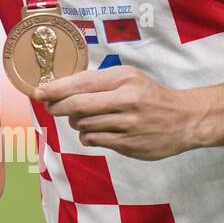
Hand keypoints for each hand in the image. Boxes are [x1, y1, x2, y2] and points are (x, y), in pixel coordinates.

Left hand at [34, 64, 205, 159]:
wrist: (186, 119)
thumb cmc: (150, 95)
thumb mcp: (128, 78)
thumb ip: (98, 81)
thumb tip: (60, 87)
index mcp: (124, 80)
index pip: (80, 84)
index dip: (55, 89)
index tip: (38, 92)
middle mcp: (126, 100)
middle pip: (77, 106)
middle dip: (57, 107)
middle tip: (50, 107)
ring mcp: (128, 124)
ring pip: (83, 125)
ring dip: (76, 122)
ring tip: (84, 118)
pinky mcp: (130, 144)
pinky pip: (94, 140)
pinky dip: (88, 136)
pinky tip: (96, 131)